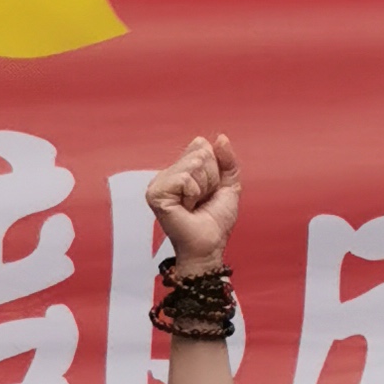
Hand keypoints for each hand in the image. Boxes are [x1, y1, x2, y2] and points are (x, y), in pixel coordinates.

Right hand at [146, 133, 239, 273]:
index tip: (209, 192)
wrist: (209, 245)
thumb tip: (220, 138)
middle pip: (199, 155)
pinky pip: (184, 178)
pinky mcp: (155, 193)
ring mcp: (158, 183)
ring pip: (192, 164)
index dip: (214, 171)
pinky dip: (193, 193)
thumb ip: (227, 160)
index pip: (201, 148)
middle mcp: (166, 174)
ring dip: (203, 187)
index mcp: (179, 170)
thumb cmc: (215, 221)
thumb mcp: (228, 185)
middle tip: (202, 200)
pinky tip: (187, 207)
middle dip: (210, 179)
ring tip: (195, 204)